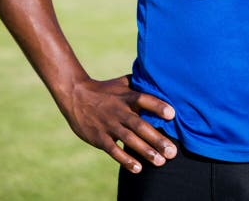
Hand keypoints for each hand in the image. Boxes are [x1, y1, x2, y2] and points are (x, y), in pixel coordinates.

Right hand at [61, 75, 176, 172]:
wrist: (75, 95)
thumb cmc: (105, 89)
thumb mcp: (123, 82)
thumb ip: (140, 82)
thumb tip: (161, 79)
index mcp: (127, 96)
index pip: (144, 100)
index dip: (158, 106)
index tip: (172, 114)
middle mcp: (119, 111)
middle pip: (140, 126)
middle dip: (157, 139)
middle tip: (172, 151)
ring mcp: (109, 125)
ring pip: (129, 140)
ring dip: (145, 151)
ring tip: (160, 162)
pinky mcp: (99, 137)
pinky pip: (113, 150)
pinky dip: (125, 160)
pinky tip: (138, 168)